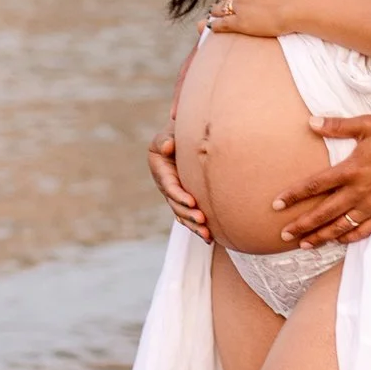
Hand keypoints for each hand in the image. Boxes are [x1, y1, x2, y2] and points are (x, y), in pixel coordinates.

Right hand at [148, 126, 210, 241]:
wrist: (185, 136)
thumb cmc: (178, 131)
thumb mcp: (168, 132)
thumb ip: (166, 138)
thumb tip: (169, 146)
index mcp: (160, 168)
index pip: (169, 186)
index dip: (179, 195)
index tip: (192, 202)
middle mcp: (166, 184)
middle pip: (175, 204)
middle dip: (188, 214)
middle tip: (203, 220)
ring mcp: (175, 194)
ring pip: (182, 214)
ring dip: (193, 226)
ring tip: (207, 234)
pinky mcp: (184, 200)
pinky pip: (189, 217)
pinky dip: (197, 228)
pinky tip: (210, 238)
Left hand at [274, 113, 370, 249]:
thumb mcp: (366, 125)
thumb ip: (337, 126)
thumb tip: (311, 123)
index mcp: (350, 169)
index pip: (315, 185)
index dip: (294, 195)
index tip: (277, 204)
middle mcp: (358, 191)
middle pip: (324, 212)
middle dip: (302, 225)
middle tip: (284, 234)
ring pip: (341, 226)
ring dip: (321, 236)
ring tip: (304, 244)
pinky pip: (364, 230)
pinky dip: (349, 237)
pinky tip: (338, 241)